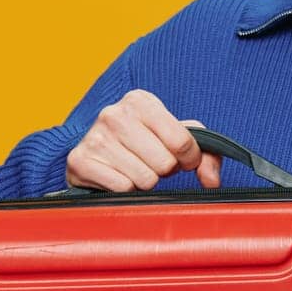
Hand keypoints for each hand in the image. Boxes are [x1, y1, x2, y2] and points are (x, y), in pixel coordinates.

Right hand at [65, 89, 222, 190]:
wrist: (96, 157)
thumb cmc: (144, 146)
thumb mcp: (177, 139)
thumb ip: (207, 154)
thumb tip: (212, 180)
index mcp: (140, 101)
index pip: (182, 140)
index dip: (188, 158)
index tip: (181, 158)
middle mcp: (114, 113)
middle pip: (164, 163)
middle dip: (164, 170)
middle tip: (152, 163)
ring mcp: (94, 136)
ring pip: (144, 178)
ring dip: (145, 181)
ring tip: (134, 168)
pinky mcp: (79, 161)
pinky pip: (122, 188)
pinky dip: (125, 190)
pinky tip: (117, 176)